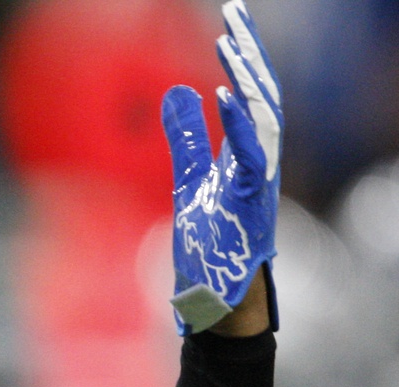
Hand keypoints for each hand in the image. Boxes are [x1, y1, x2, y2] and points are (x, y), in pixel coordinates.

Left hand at [163, 0, 281, 334]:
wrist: (216, 300)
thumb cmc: (209, 246)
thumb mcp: (189, 180)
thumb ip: (186, 139)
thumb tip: (177, 94)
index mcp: (247, 153)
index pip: (252, 92)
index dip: (244, 55)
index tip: (231, 19)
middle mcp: (261, 161)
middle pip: (264, 93)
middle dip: (251, 52)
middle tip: (236, 12)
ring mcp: (260, 181)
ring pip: (266, 118)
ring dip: (247, 79)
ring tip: (228, 45)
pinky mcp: (252, 201)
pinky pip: (252, 155)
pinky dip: (239, 124)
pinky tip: (224, 95)